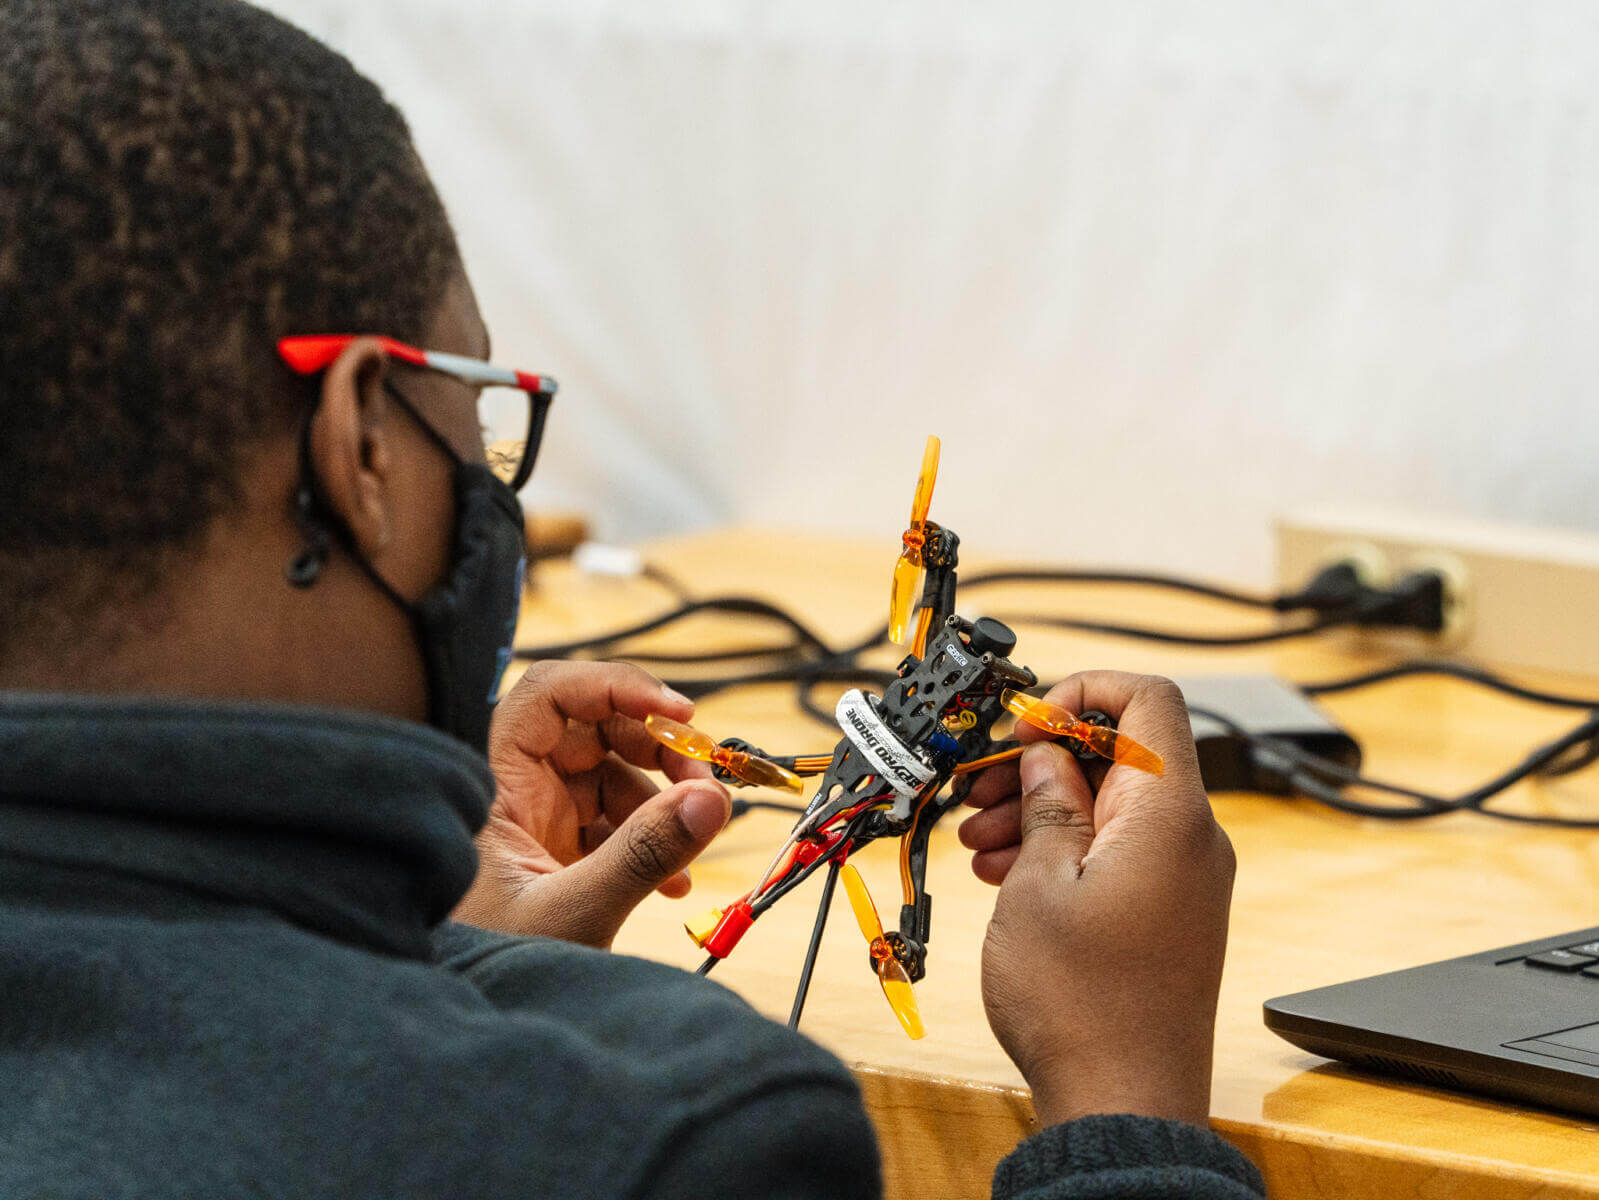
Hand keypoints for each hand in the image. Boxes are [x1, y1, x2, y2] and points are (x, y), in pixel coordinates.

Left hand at [453, 660, 731, 948]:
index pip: (549, 695)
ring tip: (694, 840)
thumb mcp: (574, 912)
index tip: (677, 711)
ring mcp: (536, 822)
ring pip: (611, 774)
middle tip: (702, 778)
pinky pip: (613, 820)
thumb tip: (710, 798)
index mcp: (494, 787)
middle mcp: (513, 792)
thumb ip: (643, 854)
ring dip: (662, 797)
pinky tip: (672, 880)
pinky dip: (650, 838)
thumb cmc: (489, 971)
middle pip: (592, 728)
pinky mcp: (557, 854)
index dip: (614, 687)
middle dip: (656, 745)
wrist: (466, 1036)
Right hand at [959, 672, 1233, 1127]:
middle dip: (1045, 757)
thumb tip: (1046, 756)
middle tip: (983, 787)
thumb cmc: (1084, 1005)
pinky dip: (1067, 845)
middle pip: (1124, 752)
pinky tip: (1009, 871)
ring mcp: (1186, 878)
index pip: (1148, 698)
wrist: (1122, 1103)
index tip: (1025, 722)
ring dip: (1045, 806)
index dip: (1081, 691)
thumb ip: (1046, 803)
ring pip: (1115, 804)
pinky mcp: (1172, 912)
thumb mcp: (1040, 884)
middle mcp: (1192, 839)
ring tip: (981, 841)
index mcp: (1170, 815)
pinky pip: (1120, 849)